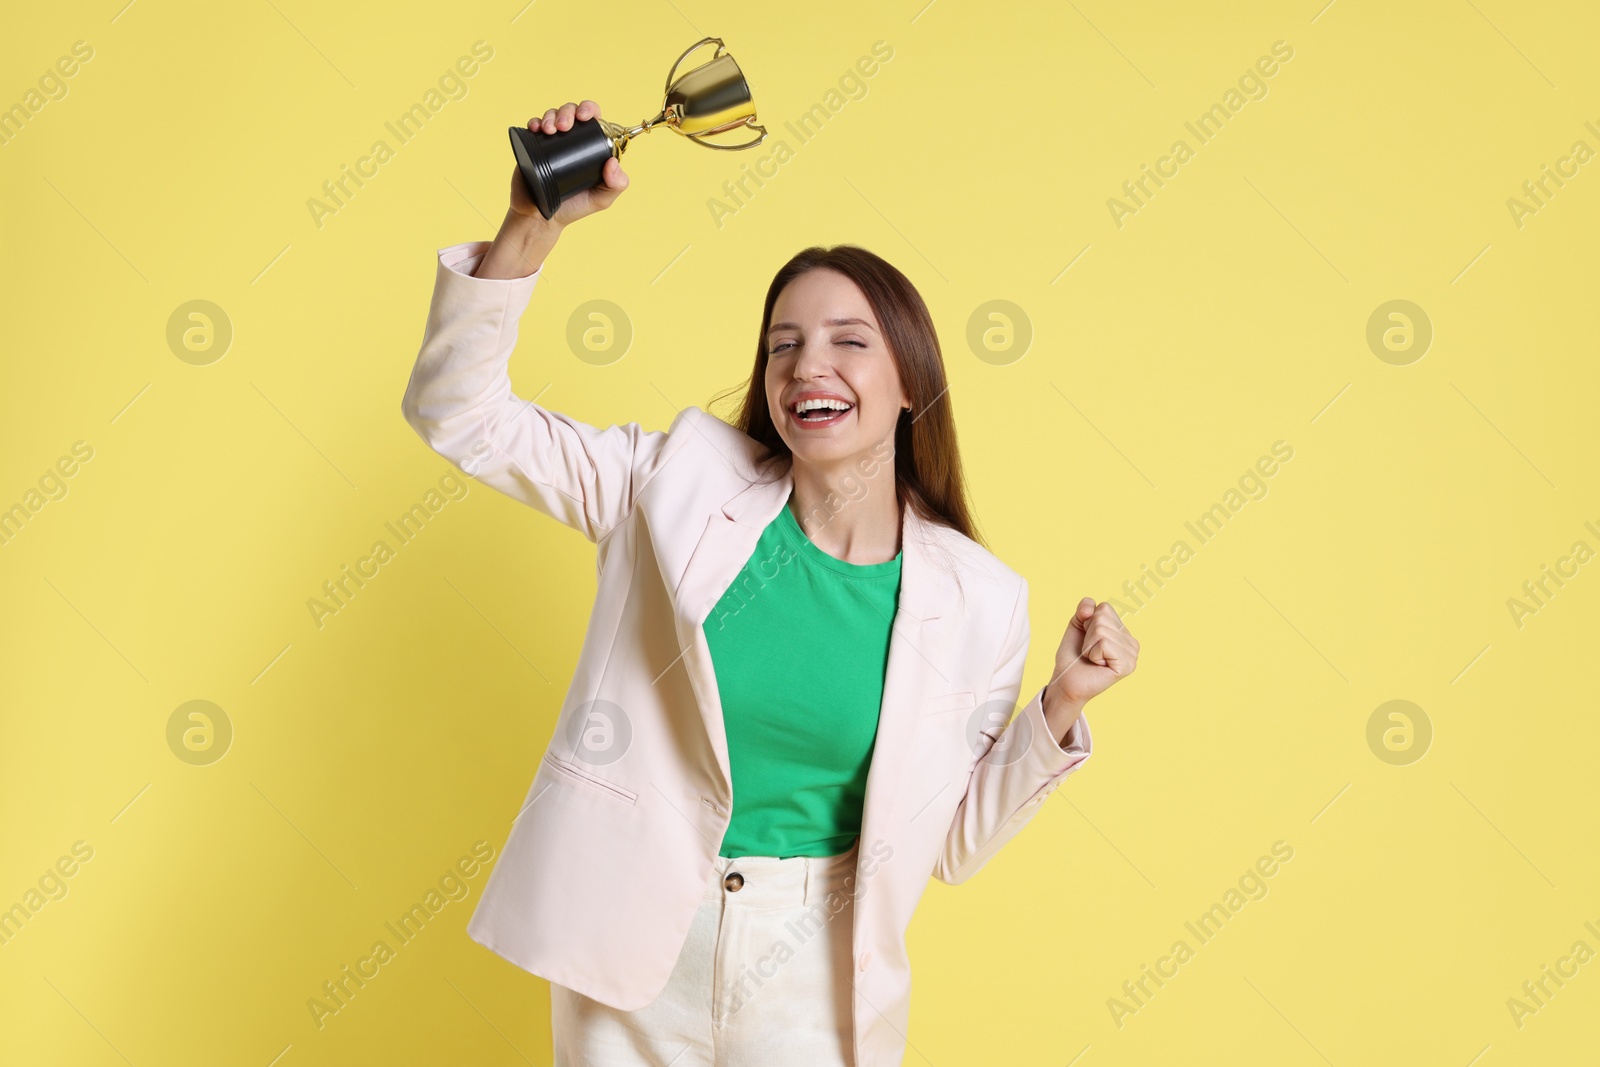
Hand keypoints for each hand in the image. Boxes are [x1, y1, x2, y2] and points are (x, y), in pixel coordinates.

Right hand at [509, 99, 629, 225]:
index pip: (592, 119)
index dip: (590, 110)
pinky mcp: (533, 146)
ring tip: (550, 130)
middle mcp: (572, 141)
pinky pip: (533, 126)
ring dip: (551, 115)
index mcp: (590, 147)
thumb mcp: (601, 199)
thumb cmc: (574, 208)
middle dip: (568, 111)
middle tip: (564, 126)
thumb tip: (613, 162)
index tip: (585, 116)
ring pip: (552, 115)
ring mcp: (551, 142)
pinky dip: (535, 122)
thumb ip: (615, 185)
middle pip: (571, 111)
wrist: (541, 218)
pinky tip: (536, 128)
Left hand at [1047, 598, 1138, 710]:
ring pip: (1101, 630)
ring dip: (1089, 646)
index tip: (1088, 640)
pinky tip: (1098, 665)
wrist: (1066, 681)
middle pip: (1102, 617)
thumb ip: (1085, 608)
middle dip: (1088, 634)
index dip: (1087, 622)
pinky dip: (1093, 654)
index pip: (1104, 607)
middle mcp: (1132, 642)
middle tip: (1089, 652)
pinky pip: (1104, 643)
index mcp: (1123, 632)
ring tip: (1093, 659)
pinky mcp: (1127, 665)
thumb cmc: (1073, 655)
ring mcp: (1132, 654)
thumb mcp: (1077, 624)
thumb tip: (1091, 608)